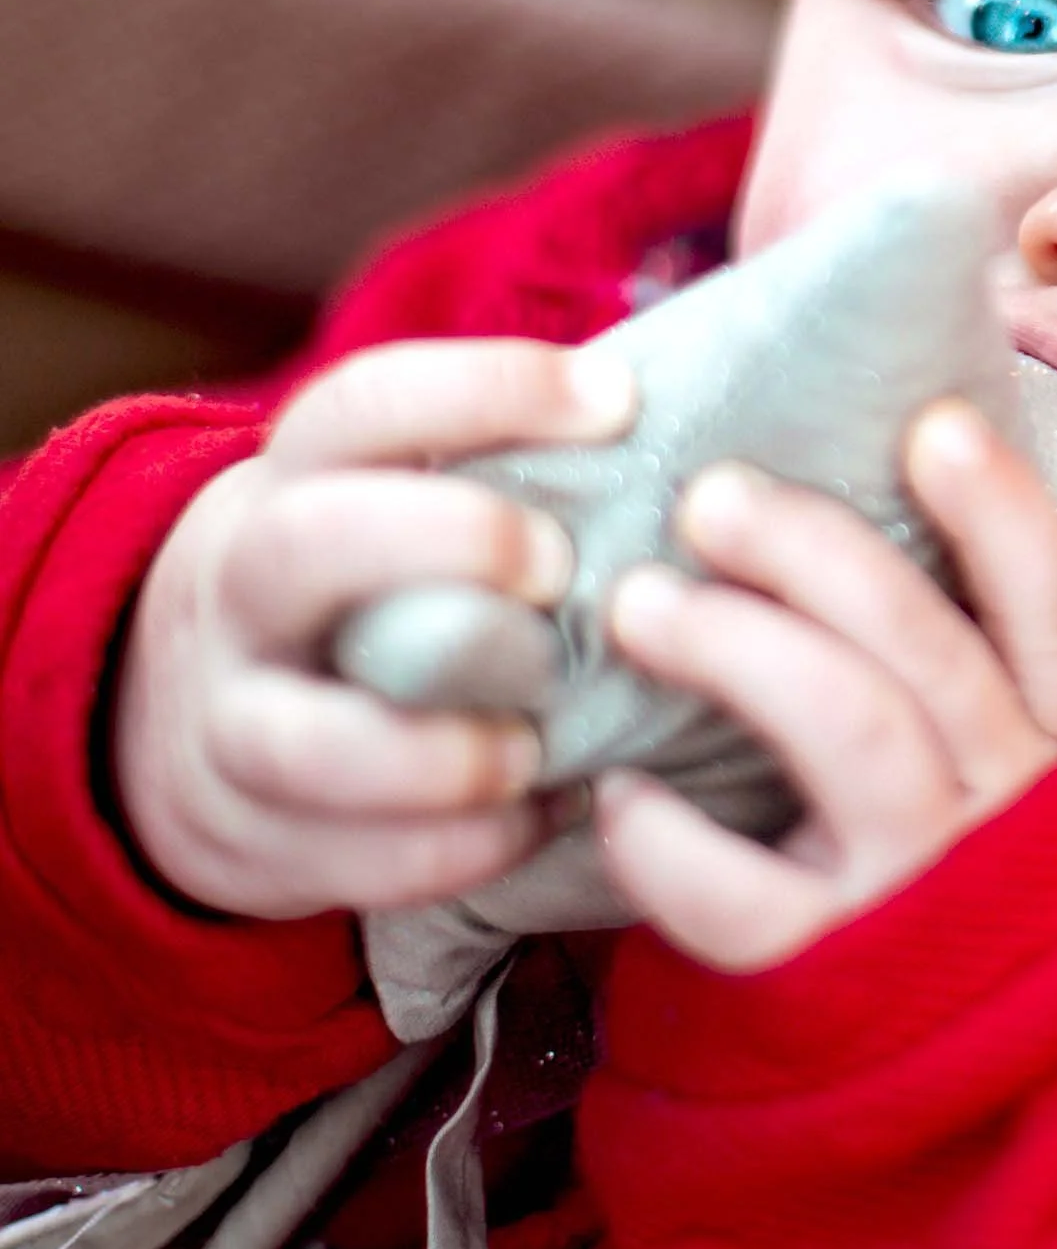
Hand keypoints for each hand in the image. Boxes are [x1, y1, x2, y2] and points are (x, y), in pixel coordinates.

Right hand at [116, 336, 637, 919]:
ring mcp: (231, 719)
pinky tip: (540, 817)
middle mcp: (244, 589)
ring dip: (443, 750)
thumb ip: (493, 472)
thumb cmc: (359, 590)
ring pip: (305, 738)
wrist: (184, 718)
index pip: (364, 404)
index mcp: (293, 480)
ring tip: (538, 744)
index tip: (615, 400)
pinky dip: (456, 849)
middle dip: (450, 544)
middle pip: (307, 544)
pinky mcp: (250, 836)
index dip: (488, 389)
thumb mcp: (381, 503)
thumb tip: (681, 442)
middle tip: (559, 570)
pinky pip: (349, 859)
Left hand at [592, 400, 1056, 971]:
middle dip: (814, 553)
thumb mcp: (959, 735)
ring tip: (638, 605)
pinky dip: (668, 840)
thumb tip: (810, 461)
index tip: (935, 426)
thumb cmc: (911, 829)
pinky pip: (746, 895)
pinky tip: (618, 796)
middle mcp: (1007, 804)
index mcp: (1048, 733)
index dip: (1003, 514)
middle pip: (928, 650)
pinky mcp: (836, 976)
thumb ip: (920, 627)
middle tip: (711, 498)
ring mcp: (924, 890)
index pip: (1053, 610)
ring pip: (853, 732)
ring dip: (736, 646)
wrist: (920, 1057)